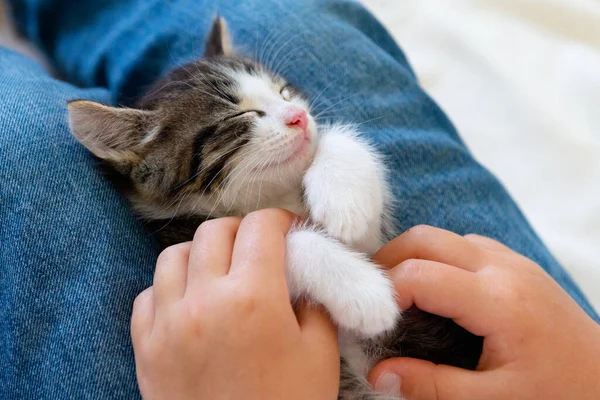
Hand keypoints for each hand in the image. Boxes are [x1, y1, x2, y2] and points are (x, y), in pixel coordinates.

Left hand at [131, 209, 339, 399]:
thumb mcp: (319, 353)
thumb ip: (314, 302)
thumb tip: (302, 275)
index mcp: (253, 297)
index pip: (261, 227)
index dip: (280, 221)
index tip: (289, 231)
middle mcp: (204, 300)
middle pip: (214, 231)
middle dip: (241, 232)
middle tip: (257, 251)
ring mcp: (167, 323)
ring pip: (172, 255)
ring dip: (200, 255)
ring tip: (218, 272)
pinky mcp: (145, 347)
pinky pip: (147, 295)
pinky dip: (168, 289)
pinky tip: (189, 304)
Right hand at [368, 225, 599, 399]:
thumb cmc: (558, 392)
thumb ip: (432, 386)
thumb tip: (379, 374)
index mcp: (498, 302)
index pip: (420, 275)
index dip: (385, 293)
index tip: (371, 319)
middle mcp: (504, 268)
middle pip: (426, 238)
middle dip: (389, 260)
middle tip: (372, 295)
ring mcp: (513, 261)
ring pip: (444, 236)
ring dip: (413, 256)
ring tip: (398, 293)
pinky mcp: (517, 264)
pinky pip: (465, 244)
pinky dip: (438, 258)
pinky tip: (436, 290)